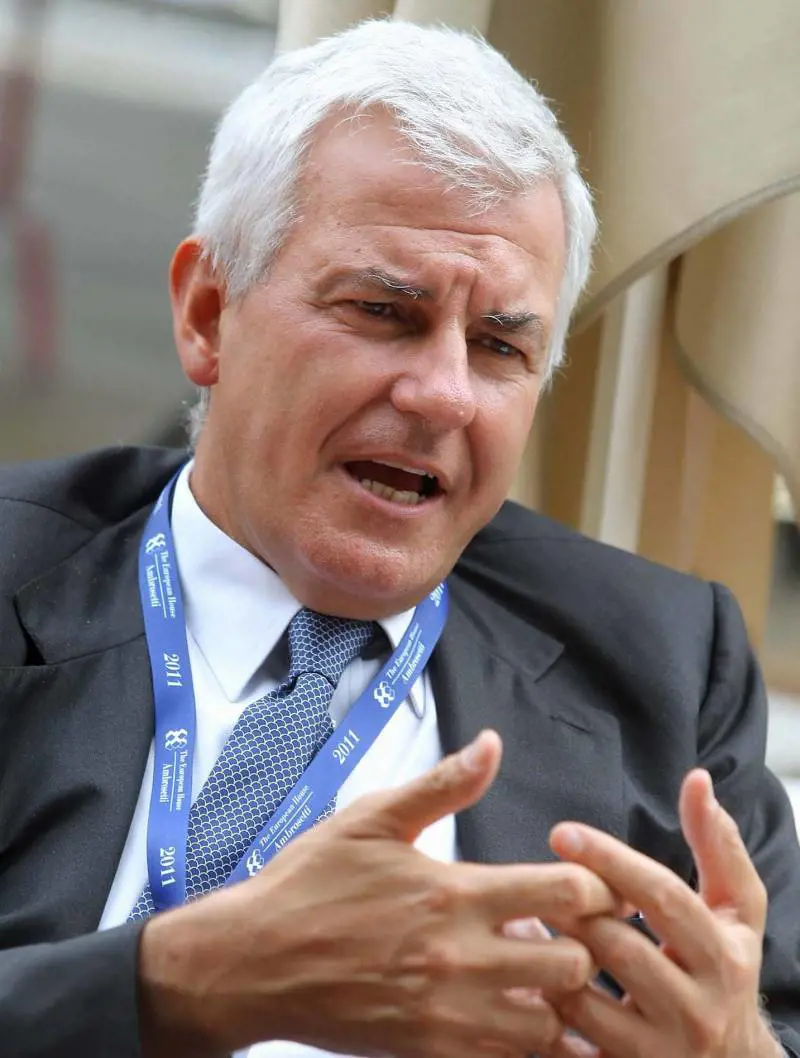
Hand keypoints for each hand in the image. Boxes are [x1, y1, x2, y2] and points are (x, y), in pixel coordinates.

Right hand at [138, 730, 619, 1057]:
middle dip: (584, 950)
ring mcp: (445, 1015)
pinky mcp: (426, 1054)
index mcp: (452, 892)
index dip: (598, 887)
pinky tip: (510, 1016)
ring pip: (547, 1029)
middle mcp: (459, 957)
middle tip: (572, 937)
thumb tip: (492, 745)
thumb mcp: (371, 818)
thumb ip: (442, 784)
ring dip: (556, 1004)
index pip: (567, 892)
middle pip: (573, 967)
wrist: (251, 962)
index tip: (594, 886)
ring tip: (542, 979)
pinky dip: (519, 1044)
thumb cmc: (308, 884)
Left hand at [548, 769, 782, 1057]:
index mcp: (722, 957)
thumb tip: (697, 779)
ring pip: (584, 998)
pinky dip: (538, 1007)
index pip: (661, 897)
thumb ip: (717, 845)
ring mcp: (658, 1054)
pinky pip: (566, 1044)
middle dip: (569, 908)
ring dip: (544, 955)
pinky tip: (521, 974)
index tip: (561, 831)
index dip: (610, 860)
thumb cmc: (727, 970)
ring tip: (519, 920)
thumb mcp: (737, 911)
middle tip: (532, 879)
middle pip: (617, 946)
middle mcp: (695, 1009)